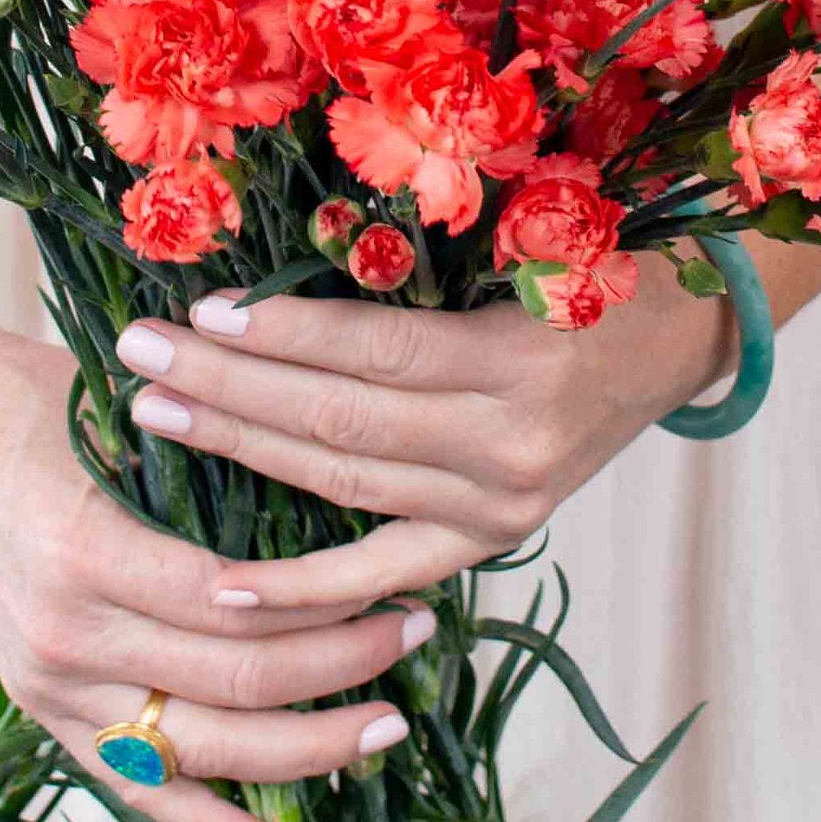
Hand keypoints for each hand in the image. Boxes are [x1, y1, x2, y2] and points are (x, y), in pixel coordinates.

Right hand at [0, 309, 434, 821]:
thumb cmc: (28, 393)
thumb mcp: (122, 409)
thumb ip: (211, 457)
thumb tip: (334, 480)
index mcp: (86, 550)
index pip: (239, 612)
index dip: (332, 614)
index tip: (406, 588)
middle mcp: (64, 632)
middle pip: (232, 686)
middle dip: (340, 673)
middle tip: (415, 639)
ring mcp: (46, 681)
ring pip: (196, 750)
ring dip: (301, 749)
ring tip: (382, 724)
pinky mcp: (40, 704)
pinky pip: (130, 782)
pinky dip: (202, 821)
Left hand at [113, 270, 732, 612]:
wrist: (680, 332)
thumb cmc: (595, 257)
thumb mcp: (530, 233)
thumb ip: (423, 252)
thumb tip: (292, 235)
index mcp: (524, 358)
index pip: (375, 351)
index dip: (283, 334)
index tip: (198, 309)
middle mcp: (514, 444)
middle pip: (342, 419)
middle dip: (230, 386)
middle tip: (141, 355)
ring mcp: (504, 504)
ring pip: (346, 483)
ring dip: (241, 448)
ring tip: (155, 413)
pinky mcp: (493, 538)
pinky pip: (384, 569)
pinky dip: (306, 588)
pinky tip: (227, 584)